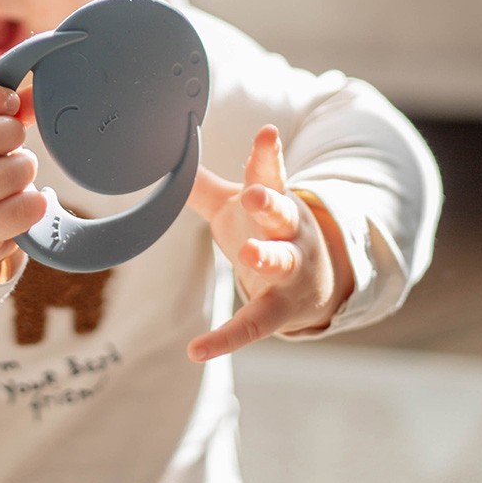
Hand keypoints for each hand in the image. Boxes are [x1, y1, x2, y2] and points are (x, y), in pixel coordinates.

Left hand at [185, 125, 352, 360]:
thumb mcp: (236, 205)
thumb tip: (167, 154)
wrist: (314, 281)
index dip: (268, 153)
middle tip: (252, 194)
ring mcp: (291, 270)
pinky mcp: (281, 308)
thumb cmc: (265, 230)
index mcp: (276, 202)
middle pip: (282, 214)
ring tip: (247, 254)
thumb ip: (204, 184)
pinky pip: (254, 325)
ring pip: (282, 262)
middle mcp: (290, 233)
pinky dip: (225, 339)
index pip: (271, 173)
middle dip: (269, 204)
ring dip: (266, 257)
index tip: (267, 132)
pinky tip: (195, 350)